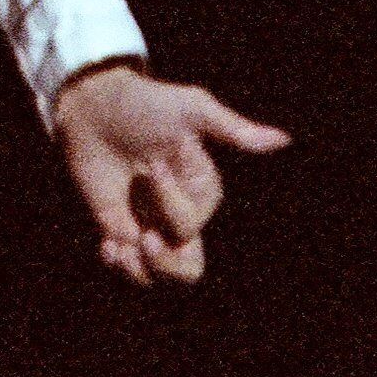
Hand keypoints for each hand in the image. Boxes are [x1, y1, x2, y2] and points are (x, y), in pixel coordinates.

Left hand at [53, 64, 288, 285]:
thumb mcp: (190, 109)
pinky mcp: (117, 226)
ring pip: (159, 275)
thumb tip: (285, 139)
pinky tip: (107, 246)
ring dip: (141, 271)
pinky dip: (118, 264)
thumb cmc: (144, 102)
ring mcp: (147, 222)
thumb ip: (232, 129)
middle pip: (188, 267)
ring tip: (119, 249)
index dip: (171, 203)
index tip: (150, 165)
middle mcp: (178, 214)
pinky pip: (126, 264)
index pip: (193, 222)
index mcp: (201, 193)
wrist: (91, 103)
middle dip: (167, 264)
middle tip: (143, 239)